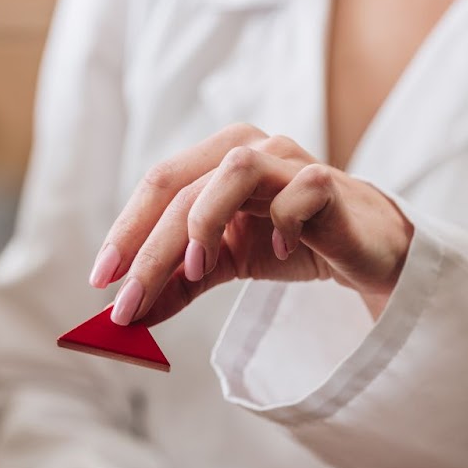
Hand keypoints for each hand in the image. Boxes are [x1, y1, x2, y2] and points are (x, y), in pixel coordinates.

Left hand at [91, 124, 414, 325]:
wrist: (365, 249)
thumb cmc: (292, 244)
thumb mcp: (224, 266)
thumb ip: (178, 283)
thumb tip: (126, 316)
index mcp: (214, 162)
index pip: (157, 187)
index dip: (125, 231)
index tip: (101, 282)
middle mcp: (248, 150)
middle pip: (183, 186)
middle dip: (149, 246)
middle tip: (129, 299)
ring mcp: (290, 162)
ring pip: (234, 172)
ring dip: (205, 221)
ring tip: (199, 269)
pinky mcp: (329, 183)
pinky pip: (299, 191)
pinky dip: (282, 221)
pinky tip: (280, 253)